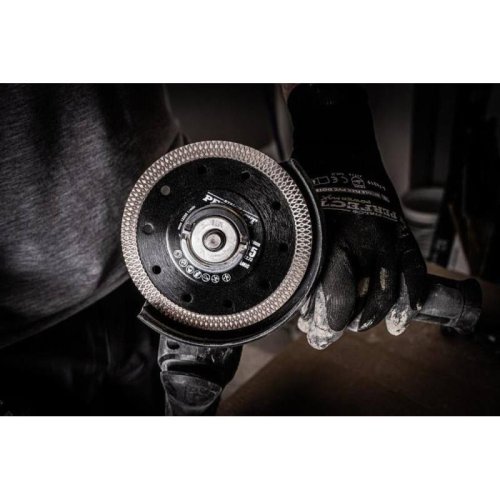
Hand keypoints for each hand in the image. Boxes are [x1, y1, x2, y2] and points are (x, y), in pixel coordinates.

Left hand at [288, 84, 426, 348]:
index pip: (335, 297)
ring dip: (374, 317)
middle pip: (362, 301)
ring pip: (390, 293)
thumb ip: (305, 263)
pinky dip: (410, 300)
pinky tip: (400, 320)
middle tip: (326, 335)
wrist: (340, 151)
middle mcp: (365, 243)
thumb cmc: (312, 187)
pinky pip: (414, 273)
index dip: (326, 322)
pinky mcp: (401, 233)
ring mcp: (388, 238)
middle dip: (343, 325)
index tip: (314, 330)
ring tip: (357, 326)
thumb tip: (302, 301)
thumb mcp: (302, 224)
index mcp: (333, 239)